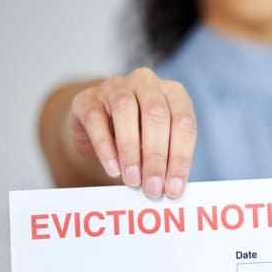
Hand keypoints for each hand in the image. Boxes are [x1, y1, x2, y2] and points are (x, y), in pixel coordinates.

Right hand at [67, 67, 195, 198]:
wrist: (97, 126)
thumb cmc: (137, 136)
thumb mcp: (157, 144)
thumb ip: (167, 160)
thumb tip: (170, 187)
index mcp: (173, 93)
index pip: (184, 122)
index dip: (181, 157)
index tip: (174, 188)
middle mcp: (147, 83)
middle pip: (157, 115)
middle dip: (156, 156)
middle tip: (152, 188)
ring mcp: (116, 86)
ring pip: (126, 111)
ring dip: (131, 150)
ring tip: (133, 180)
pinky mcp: (87, 98)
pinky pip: (96, 119)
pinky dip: (105, 147)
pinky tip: (113, 169)